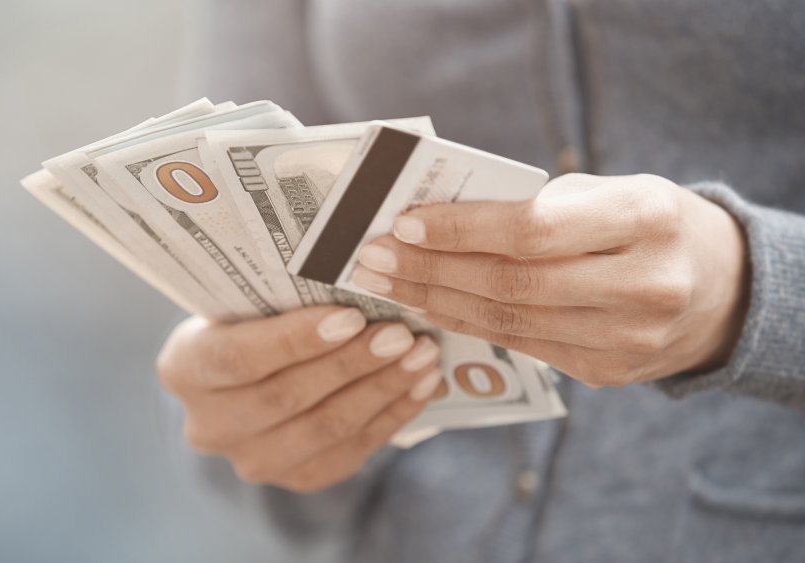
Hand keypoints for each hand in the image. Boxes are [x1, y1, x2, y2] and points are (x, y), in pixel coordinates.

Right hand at [156, 306, 443, 491]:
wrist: (248, 375)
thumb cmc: (251, 318)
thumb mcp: (246, 300)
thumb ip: (281, 296)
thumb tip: (357, 272)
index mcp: (185, 368)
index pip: (239, 357)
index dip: (296, 340)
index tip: (350, 316)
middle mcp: (209, 424)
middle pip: (288, 396)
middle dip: (352, 363)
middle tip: (401, 333)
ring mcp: (252, 459)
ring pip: (326, 428)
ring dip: (382, 389)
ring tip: (421, 355)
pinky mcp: (296, 478)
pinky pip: (352, 450)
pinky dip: (392, 416)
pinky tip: (422, 386)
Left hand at [351, 173, 749, 386]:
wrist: (720, 289)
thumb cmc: (646, 223)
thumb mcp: (610, 190)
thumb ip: (537, 205)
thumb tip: (436, 221)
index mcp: (647, 218)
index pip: (533, 229)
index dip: (461, 230)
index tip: (403, 223)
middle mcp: (645, 284)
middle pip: (513, 283)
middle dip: (431, 270)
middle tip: (371, 258)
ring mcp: (628, 338)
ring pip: (509, 324)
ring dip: (436, 303)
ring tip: (385, 284)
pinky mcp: (608, 373)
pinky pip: (520, 346)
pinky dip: (467, 325)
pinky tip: (428, 308)